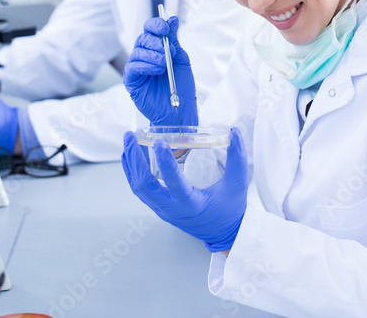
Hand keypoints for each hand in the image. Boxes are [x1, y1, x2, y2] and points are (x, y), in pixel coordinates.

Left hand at [122, 127, 247, 252]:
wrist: (225, 234)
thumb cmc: (231, 209)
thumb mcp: (238, 183)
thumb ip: (237, 155)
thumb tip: (234, 131)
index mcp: (192, 204)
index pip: (174, 182)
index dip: (165, 162)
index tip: (158, 142)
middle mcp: (173, 210)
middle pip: (144, 186)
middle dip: (135, 160)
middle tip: (131, 136)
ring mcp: (164, 211)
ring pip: (139, 188)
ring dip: (131, 164)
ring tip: (128, 142)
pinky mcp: (161, 209)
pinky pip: (141, 191)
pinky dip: (133, 173)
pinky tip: (131, 158)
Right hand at [123, 16, 197, 127]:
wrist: (180, 109)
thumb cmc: (181, 85)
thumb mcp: (181, 59)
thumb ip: (174, 40)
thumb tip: (172, 19)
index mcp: (156, 48)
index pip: (150, 29)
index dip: (156, 25)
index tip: (167, 27)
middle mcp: (144, 55)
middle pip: (142, 38)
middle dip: (156, 42)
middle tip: (169, 51)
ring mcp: (136, 67)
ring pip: (137, 51)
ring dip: (153, 55)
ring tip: (165, 64)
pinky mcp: (131, 80)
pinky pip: (133, 67)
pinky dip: (146, 65)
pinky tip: (157, 70)